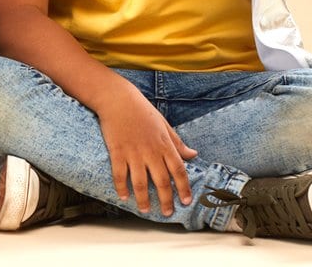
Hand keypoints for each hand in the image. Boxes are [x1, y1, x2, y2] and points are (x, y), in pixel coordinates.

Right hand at [94, 83, 196, 215]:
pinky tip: (124, 197)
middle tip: (167, 212)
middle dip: (166, 200)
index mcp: (164, 145)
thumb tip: (194, 155)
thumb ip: (178, 143)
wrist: (117, 98)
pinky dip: (122, 187)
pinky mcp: (117, 151)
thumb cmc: (141, 110)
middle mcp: (151, 151)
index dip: (183, 188)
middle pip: (161, 181)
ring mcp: (133, 153)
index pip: (179, 171)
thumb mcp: (164, 125)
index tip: (186, 201)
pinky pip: (119, 174)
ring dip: (144, 199)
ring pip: (140, 182)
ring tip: (146, 210)